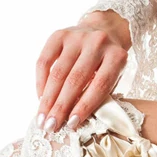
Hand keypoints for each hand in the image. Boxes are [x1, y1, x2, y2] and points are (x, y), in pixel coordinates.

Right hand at [35, 10, 130, 132]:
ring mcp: (77, 36)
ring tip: (42, 119)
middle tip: (51, 127)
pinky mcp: (60, 34)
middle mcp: (97, 42)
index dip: (84, 107)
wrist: (103, 30)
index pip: (99, 85)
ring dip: (48, 99)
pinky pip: (44, 60)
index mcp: (116, 56)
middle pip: (75, 80)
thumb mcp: (112, 79)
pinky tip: (40, 98)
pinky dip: (40, 82)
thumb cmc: (106, 65)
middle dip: (61, 107)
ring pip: (58, 72)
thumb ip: (98, 96)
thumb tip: (74, 121)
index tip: (71, 125)